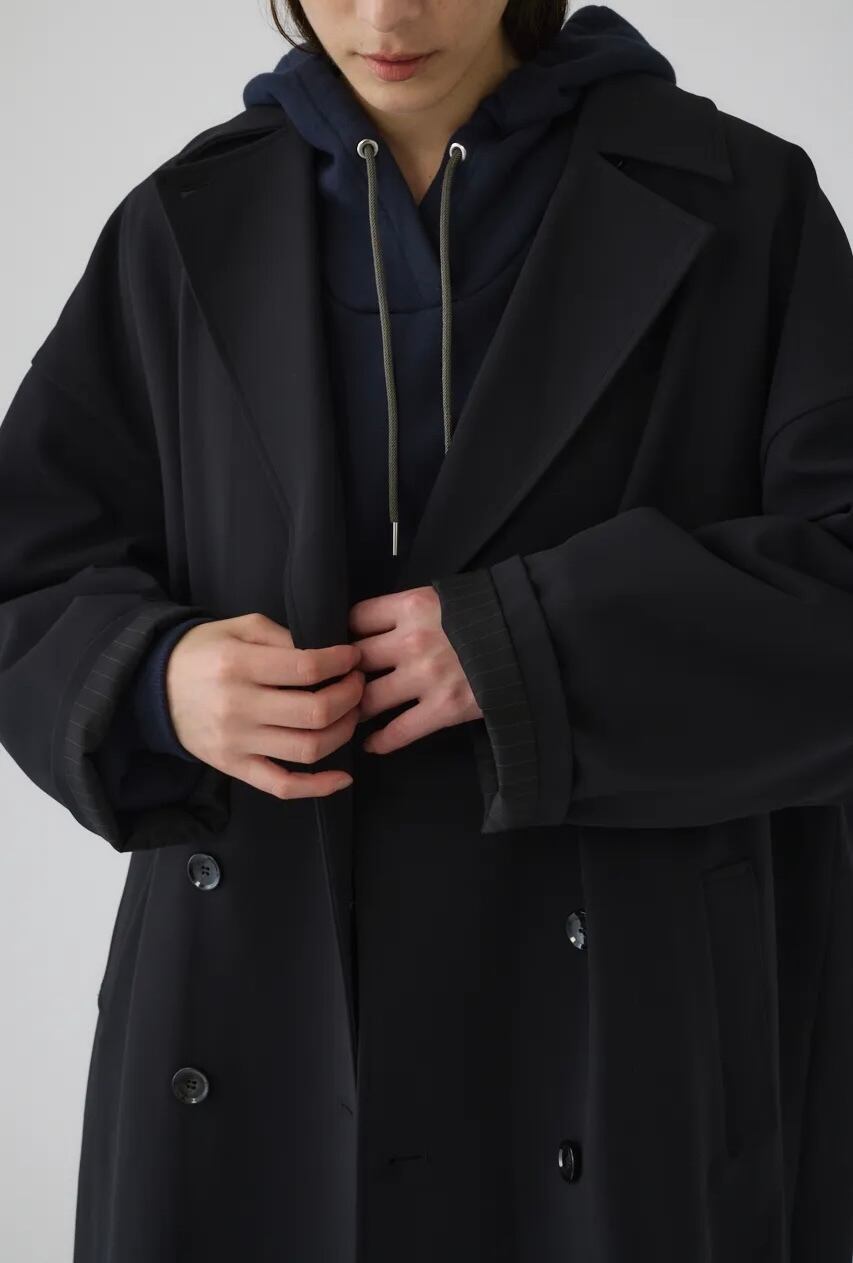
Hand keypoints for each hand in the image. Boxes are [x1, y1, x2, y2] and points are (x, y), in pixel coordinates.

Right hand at [166, 612, 363, 798]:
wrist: (153, 687)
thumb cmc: (203, 651)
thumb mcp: (239, 627)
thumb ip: (283, 637)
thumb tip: (328, 656)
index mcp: (238, 665)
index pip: (308, 667)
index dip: (342, 663)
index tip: (353, 658)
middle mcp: (238, 707)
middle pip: (315, 711)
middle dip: (351, 697)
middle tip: (358, 684)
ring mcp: (236, 743)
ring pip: (308, 749)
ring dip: (344, 732)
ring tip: (350, 714)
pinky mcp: (234, 768)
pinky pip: (282, 786)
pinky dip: (318, 787)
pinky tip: (343, 777)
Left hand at [348, 584, 482, 754]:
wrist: (537, 637)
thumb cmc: (492, 614)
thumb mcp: (448, 598)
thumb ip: (413, 610)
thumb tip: (379, 626)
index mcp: (412, 606)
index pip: (355, 618)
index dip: (345, 633)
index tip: (343, 645)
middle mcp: (411, 641)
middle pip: (355, 660)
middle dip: (344, 674)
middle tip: (337, 685)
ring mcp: (426, 678)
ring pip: (368, 699)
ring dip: (356, 710)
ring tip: (349, 717)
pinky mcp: (444, 709)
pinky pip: (399, 731)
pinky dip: (380, 741)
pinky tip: (371, 745)